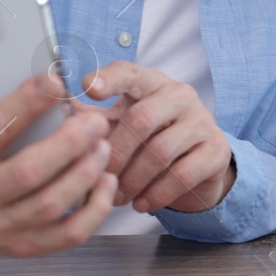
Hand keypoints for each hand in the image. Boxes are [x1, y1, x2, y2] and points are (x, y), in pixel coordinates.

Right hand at [0, 28, 117, 265]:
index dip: (28, 101)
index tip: (56, 79)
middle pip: (28, 172)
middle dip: (68, 144)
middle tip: (96, 119)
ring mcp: (2, 227)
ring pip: (50, 204)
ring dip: (84, 174)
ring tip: (104, 145)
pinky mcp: (26, 247)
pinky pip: (67, 234)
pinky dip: (93, 210)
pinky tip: (106, 182)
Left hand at [82, 61, 233, 213]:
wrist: (199, 166)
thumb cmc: (152, 139)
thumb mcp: (122, 124)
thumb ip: (94, 119)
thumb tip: (59, 114)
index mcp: (151, 83)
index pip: (129, 72)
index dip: (108, 79)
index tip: (87, 87)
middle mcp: (179, 95)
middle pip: (141, 118)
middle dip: (115, 153)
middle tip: (99, 177)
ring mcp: (201, 121)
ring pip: (161, 150)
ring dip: (133, 179)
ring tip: (118, 197)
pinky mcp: (216, 150)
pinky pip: (182, 174)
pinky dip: (157, 194)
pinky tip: (143, 203)